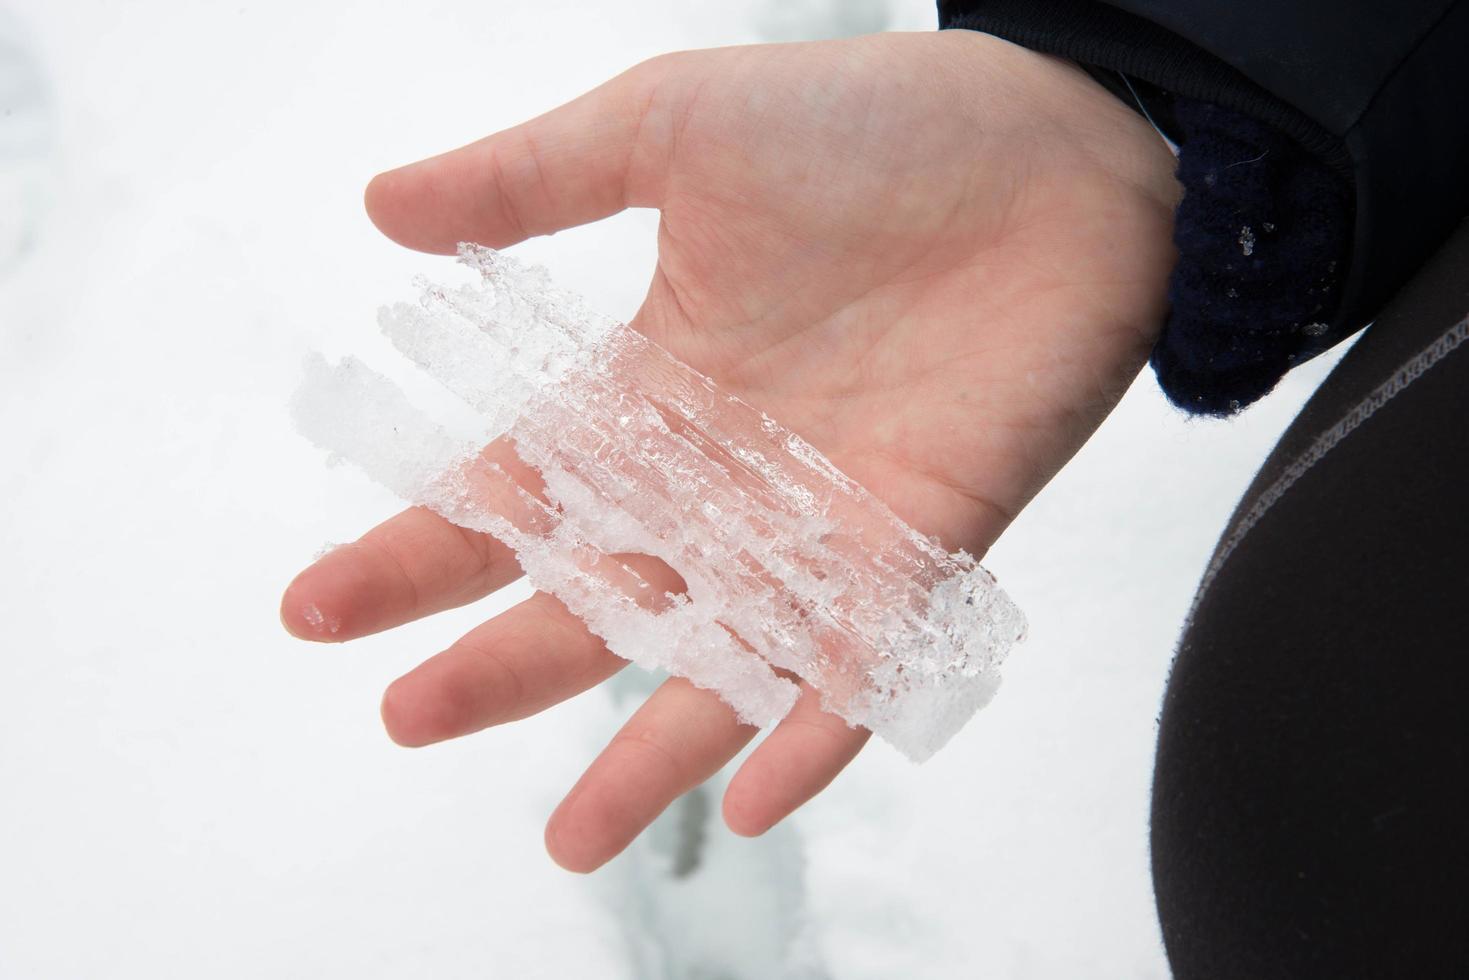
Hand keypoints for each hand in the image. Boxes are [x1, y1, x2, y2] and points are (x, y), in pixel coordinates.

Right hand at [281, 30, 1178, 870]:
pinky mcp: (924, 547)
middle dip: (500, 663)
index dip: (415, 552)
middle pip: (593, 595)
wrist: (1058, 144)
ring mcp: (821, 523)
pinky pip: (862, 663)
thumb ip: (532, 178)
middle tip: (406, 721)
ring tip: (567, 840)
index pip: (511, 492)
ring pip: (717, 660)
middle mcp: (723, 476)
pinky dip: (814, 732)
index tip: (315, 608)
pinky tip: (749, 801)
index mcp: (650, 389)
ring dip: (643, 749)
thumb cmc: (870, 124)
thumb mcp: (672, 129)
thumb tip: (380, 205)